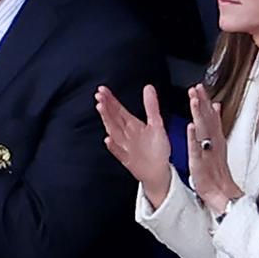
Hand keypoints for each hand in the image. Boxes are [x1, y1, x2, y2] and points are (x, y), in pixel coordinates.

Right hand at [95, 84, 172, 206]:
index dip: (111, 100)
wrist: (159, 170)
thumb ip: (151, 106)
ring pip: (113, 132)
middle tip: (99, 96)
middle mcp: (126, 134)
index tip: (102, 90)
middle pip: (113, 118)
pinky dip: (113, 147)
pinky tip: (108, 140)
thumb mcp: (157, 124)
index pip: (118, 110)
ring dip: (107, 120)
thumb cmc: (157, 147)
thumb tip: (148, 87)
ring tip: (101, 109)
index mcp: (132, 124)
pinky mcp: (127, 160)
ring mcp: (125, 146)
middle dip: (106, 107)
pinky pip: (119, 152)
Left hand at [187, 83, 240, 213]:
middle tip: (197, 87)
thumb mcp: (217, 143)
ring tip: (193, 101)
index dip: (205, 100)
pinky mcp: (200, 162)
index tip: (200, 86)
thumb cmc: (216, 169)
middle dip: (202, 102)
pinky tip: (191, 127)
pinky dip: (194, 137)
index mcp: (216, 137)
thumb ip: (215, 124)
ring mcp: (207, 151)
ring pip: (203, 130)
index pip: (211, 115)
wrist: (220, 191)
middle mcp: (213, 141)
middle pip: (208, 118)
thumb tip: (215, 106)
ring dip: (198, 114)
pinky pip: (197, 148)